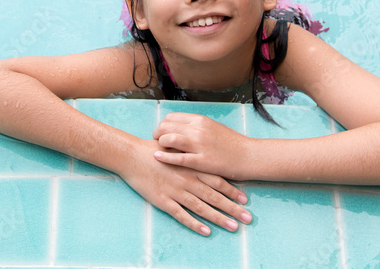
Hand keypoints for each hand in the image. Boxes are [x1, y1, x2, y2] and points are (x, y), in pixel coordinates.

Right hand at [117, 138, 250, 235]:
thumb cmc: (153, 150)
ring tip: (233, 227)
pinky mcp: (164, 201)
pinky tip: (206, 231)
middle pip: (214, 196)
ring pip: (202, 208)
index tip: (245, 199)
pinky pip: (182, 215)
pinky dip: (195, 224)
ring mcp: (176, 191)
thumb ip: (191, 153)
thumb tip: (206, 155)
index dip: (232, 190)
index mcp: (191, 166)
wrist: (132, 156)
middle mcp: (187, 180)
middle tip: (248, 218)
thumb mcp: (176, 147)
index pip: (216, 180)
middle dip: (232, 208)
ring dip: (219, 218)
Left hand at [153, 112, 248, 178]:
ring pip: (169, 139)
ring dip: (160, 144)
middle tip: (157, 141)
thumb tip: (178, 127)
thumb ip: (195, 126)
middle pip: (166, 126)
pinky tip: (158, 157)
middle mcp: (198, 130)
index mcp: (200, 120)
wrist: (249, 156)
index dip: (162, 125)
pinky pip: (177, 158)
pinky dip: (165, 157)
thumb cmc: (231, 143)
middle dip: (157, 134)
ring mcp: (199, 145)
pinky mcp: (202, 161)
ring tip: (159, 149)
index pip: (171, 117)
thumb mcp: (212, 127)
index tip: (161, 132)